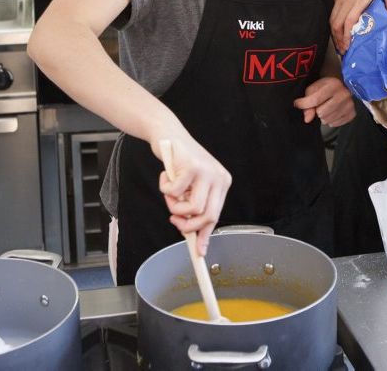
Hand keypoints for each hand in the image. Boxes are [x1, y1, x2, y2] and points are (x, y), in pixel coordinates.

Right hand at [152, 135, 231, 255]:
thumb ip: (195, 209)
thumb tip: (196, 240)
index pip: (216, 215)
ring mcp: (207, 172)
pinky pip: (174, 193)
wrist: (169, 134)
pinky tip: (166, 176)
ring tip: (169, 193)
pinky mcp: (191, 167)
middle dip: (188, 226)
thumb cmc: (179, 162)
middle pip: (208, 216)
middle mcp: (219, 178)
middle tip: (174, 220)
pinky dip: (164, 188)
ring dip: (174, 206)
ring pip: (193, 208)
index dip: (205, 235)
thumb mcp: (191, 187)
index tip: (198, 251)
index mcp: (222, 183)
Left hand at [293, 76, 355, 127]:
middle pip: (321, 112)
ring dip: (324, 116)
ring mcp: (350, 105)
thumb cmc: (325, 86)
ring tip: (326, 107)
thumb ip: (307, 102)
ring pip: (328, 120)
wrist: (341, 84)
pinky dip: (331, 120)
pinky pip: (335, 124)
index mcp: (334, 85)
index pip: (315, 100)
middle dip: (317, 110)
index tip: (298, 103)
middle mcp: (344, 95)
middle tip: (320, 104)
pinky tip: (333, 112)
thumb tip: (307, 119)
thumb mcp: (313, 89)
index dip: (303, 104)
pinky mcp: (352, 114)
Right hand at [330, 0, 386, 52]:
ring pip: (332, 18)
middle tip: (344, 50)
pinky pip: (333, 10)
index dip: (346, 36)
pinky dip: (335, 21)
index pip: (348, 22)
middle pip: (336, 24)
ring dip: (335, 32)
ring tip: (341, 42)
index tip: (348, 47)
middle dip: (338, 39)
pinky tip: (341, 26)